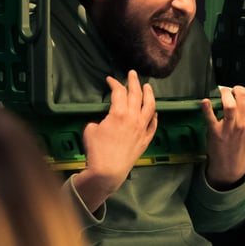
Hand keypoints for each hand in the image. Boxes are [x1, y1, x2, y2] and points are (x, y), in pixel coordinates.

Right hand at [74, 70, 157, 211]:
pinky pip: (153, 124)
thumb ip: (98, 120)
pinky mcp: (146, 139)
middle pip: (136, 94)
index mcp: (119, 113)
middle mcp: (134, 117)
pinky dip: (154, 116)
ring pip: (150, 107)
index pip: (119, 91)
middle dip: (134, 81)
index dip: (114, 83)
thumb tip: (103, 121)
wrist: (108, 171)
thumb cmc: (96, 150)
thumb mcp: (90, 130)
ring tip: (148, 86)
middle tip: (132, 73)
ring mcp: (142, 128)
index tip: (110, 79)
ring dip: (149, 94)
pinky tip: (154, 112)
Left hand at [200, 86, 244, 189]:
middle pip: (244, 96)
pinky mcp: (215, 131)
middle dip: (238, 89)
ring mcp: (230, 127)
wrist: (231, 168)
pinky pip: (210, 116)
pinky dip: (207, 108)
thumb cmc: (244, 149)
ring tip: (223, 93)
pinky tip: (206, 102)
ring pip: (229, 104)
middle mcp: (244, 124)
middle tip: (234, 91)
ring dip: (225, 93)